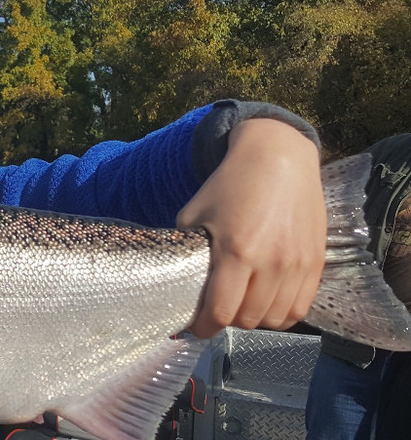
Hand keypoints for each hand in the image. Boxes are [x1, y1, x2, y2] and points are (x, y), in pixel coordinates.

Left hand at [178, 118, 325, 337]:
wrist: (280, 158)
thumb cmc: (231, 184)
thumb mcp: (194, 213)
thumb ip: (185, 249)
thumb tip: (171, 280)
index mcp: (237, 251)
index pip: (221, 312)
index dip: (204, 327)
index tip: (194, 327)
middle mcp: (271, 262)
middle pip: (248, 320)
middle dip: (227, 322)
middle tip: (216, 311)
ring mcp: (297, 264)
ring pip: (276, 319)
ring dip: (255, 320)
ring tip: (241, 307)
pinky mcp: (316, 262)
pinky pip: (300, 308)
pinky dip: (281, 315)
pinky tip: (266, 304)